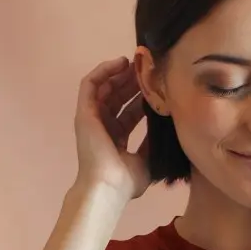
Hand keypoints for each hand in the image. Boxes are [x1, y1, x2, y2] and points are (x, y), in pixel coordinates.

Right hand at [73, 56, 151, 198]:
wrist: (109, 187)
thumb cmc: (126, 181)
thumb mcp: (147, 159)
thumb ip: (152, 142)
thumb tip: (166, 126)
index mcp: (116, 139)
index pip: (130, 113)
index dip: (142, 99)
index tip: (157, 87)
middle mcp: (103, 127)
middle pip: (118, 98)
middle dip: (133, 82)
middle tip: (150, 69)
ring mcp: (92, 119)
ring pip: (105, 87)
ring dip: (120, 73)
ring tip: (137, 62)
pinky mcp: (84, 111)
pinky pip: (90, 84)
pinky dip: (103, 71)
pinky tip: (120, 62)